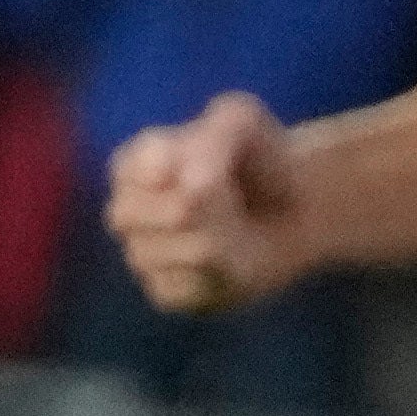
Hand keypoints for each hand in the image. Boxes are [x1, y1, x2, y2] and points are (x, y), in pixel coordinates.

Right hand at [104, 91, 311, 313]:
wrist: (290, 207)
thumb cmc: (257, 157)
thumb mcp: (242, 123)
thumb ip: (214, 139)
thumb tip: (191, 188)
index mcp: (132, 165)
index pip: (155, 168)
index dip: (205, 164)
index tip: (227, 160)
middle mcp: (126, 211)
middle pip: (180, 212)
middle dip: (228, 202)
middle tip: (241, 194)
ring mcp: (141, 255)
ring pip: (198, 251)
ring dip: (238, 235)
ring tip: (241, 223)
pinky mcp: (167, 292)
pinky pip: (201, 287)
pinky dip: (232, 271)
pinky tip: (235, 257)